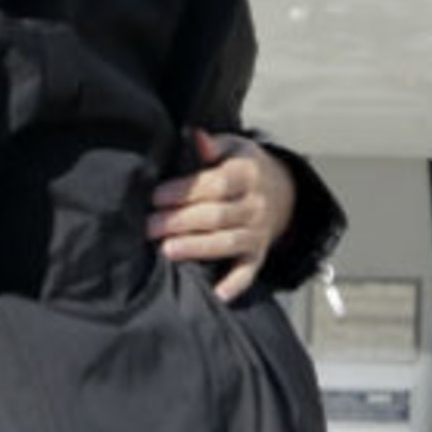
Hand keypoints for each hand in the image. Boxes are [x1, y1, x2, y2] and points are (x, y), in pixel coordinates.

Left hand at [148, 130, 296, 301]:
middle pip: (217, 215)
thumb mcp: (234, 148)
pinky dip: (235, 284)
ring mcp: (258, 232)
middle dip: (181, 222)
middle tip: (149, 226)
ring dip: (198, 248)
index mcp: (247, 174)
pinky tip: (217, 295)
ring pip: (228, 243)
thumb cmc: (244, 167)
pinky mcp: (258, 254)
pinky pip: (249, 272)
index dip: (185, 191)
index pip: (216, 184)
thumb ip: (214, 145)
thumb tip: (196, 136)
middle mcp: (255, 205)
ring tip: (167, 251)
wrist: (283, 191)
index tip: (156, 196)